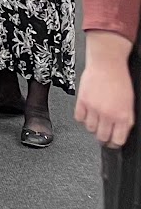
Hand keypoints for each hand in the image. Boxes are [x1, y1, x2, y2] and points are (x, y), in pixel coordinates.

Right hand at [77, 33, 136, 147]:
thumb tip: (119, 131)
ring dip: (92, 127)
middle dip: (102, 137)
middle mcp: (108, 114)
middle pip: (101, 137)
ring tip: (95, 120)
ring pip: (89, 128)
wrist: (107, 65)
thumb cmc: (120, 81)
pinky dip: (82, 118)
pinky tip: (87, 113)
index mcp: (122, 116)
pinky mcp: (82, 101)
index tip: (112, 142)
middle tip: (102, 133)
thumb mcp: (129, 104)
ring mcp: (93, 108)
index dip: (114, 143)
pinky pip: (79, 118)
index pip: (117, 140)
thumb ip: (125, 119)